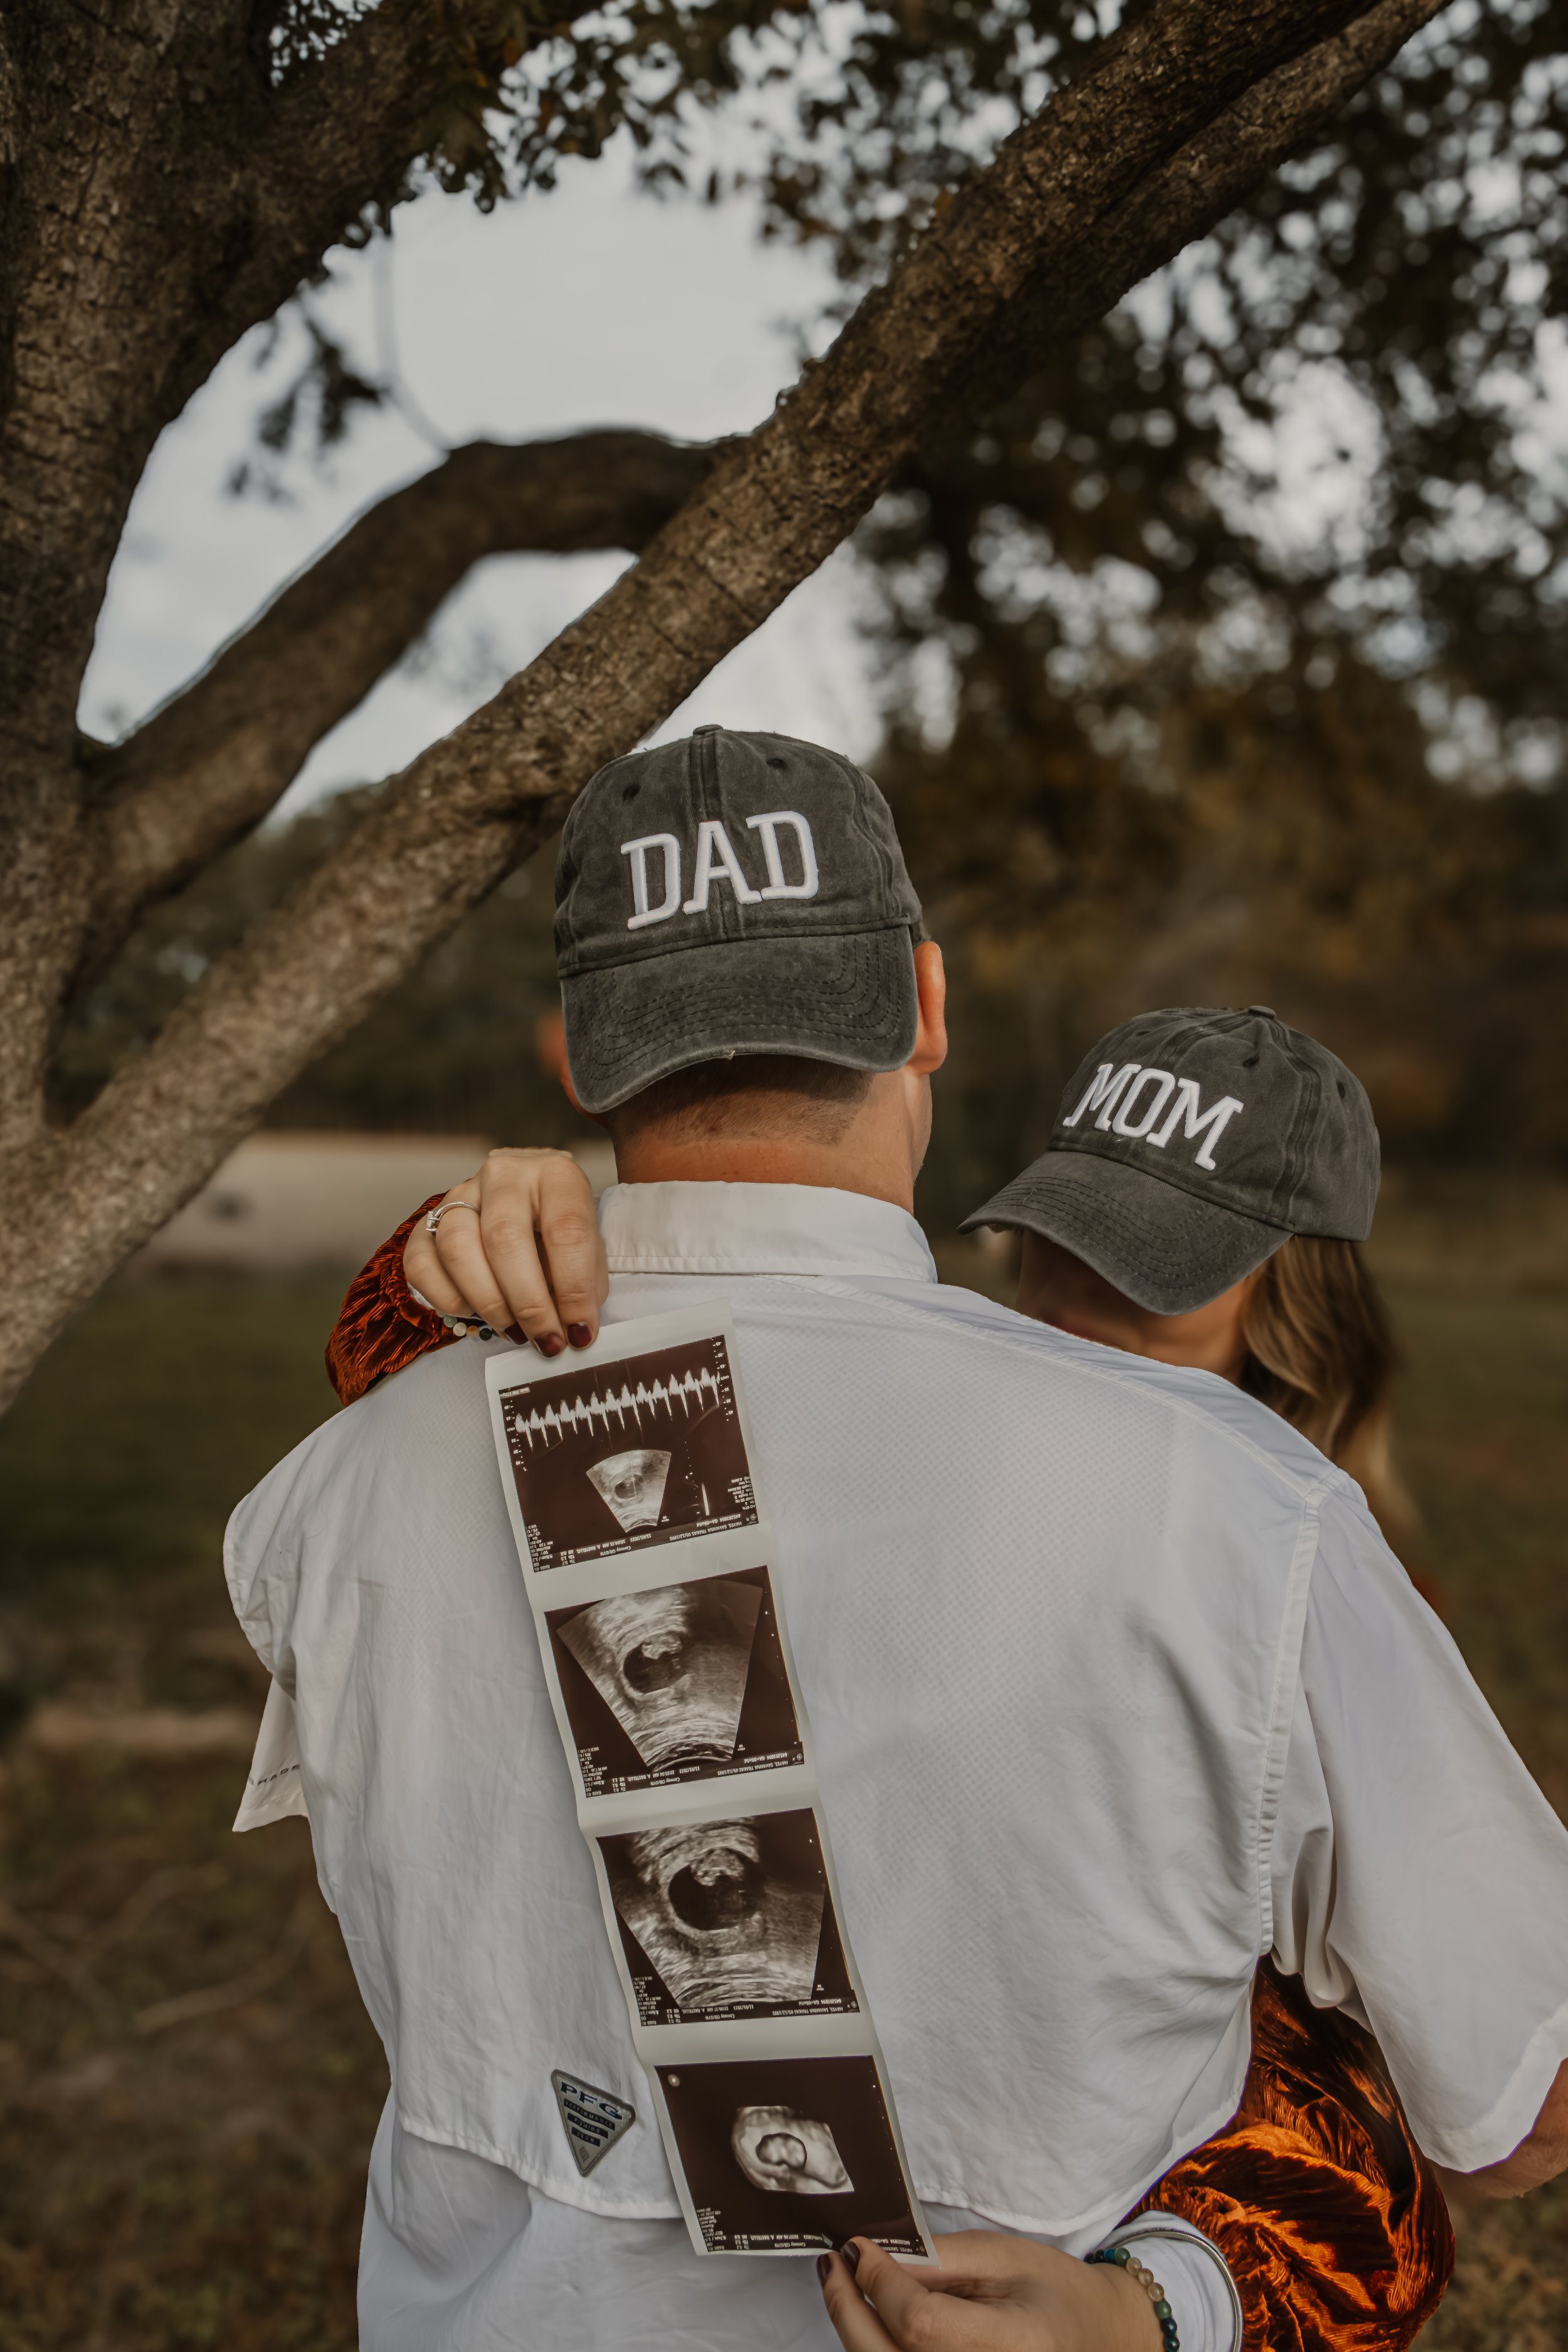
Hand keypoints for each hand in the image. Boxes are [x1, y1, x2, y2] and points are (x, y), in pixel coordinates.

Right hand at [402, 1148, 607, 1355]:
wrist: (528, 1203)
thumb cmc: (560, 1231)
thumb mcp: (589, 1250)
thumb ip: (585, 1285)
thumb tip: (571, 1329)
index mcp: (555, 1175)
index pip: (566, 1230)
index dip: (575, 1289)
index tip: (579, 1332)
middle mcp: (504, 1176)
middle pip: (504, 1239)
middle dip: (528, 1303)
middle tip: (545, 1340)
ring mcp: (459, 1194)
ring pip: (457, 1249)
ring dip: (488, 1303)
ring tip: (513, 1330)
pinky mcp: (427, 1221)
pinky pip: (421, 1264)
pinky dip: (448, 1299)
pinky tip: (475, 1311)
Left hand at [819, 2233, 1161, 2351]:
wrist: (1096, 2339)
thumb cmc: (1056, 2292)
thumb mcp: (1002, 2257)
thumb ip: (937, 2259)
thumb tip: (872, 2255)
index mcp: (1011, 2347)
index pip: (919, 2324)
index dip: (879, 2282)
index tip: (857, 2245)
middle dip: (847, 2308)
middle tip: (832, 2264)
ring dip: (854, 2329)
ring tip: (845, 2284)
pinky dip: (875, 2348)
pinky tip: (870, 2316)